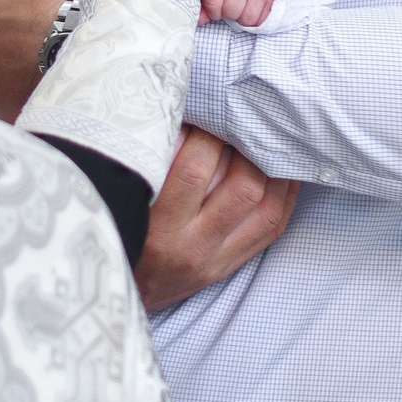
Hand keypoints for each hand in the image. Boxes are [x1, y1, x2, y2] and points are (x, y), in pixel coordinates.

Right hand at [134, 126, 297, 311]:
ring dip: (278, 172)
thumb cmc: (114, 233)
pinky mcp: (228, 267)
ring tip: (276, 141)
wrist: (116, 290)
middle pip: (243, 189)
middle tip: (250, 122)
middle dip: (252, 149)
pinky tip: (287, 174)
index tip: (212, 111)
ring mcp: (215, 260)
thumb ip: (147, 163)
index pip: (195, 170)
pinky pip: (271, 230)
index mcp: (159, 227)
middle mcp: (191, 247)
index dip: (209, 135)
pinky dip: (285, 198)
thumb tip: (178, 114)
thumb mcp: (122, 202)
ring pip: (267, 210)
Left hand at [200, 0, 279, 26]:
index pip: (213, 4)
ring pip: (246, 20)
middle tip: (232, 6)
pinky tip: (252, 8)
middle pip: (231, 13)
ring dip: (243, 18)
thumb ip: (205, 3)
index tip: (217, 8)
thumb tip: (199, 21)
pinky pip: (260, 21)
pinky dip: (255, 20)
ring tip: (242, 7)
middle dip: (229, 14)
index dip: (213, 12)